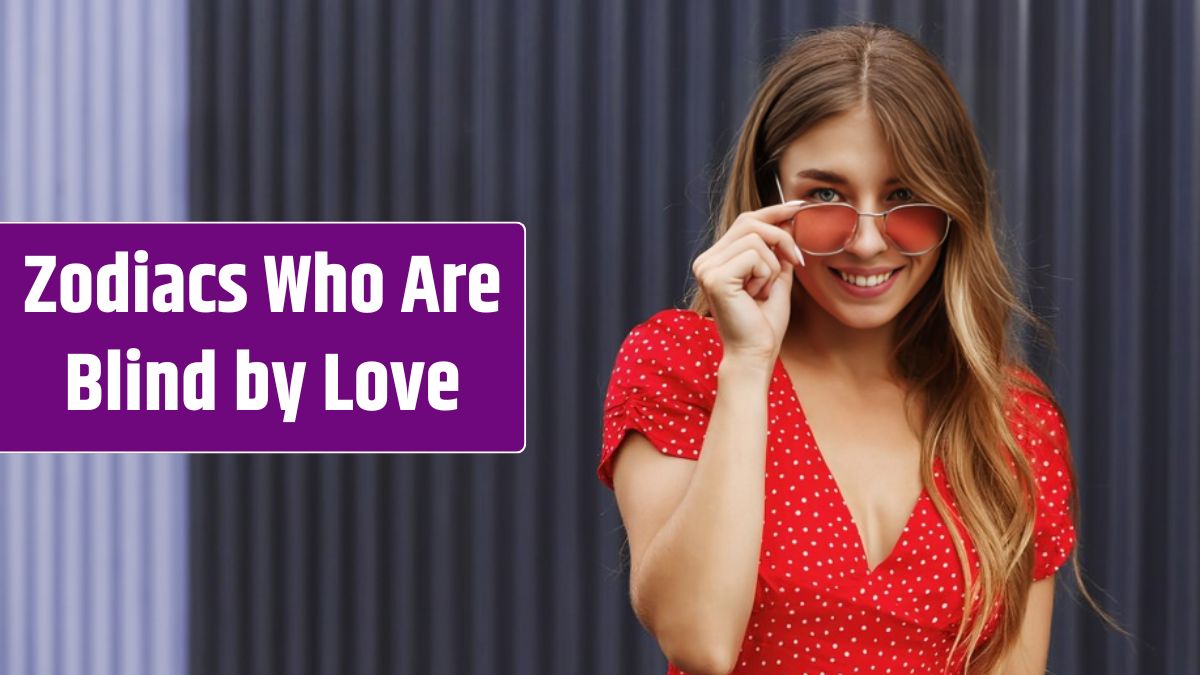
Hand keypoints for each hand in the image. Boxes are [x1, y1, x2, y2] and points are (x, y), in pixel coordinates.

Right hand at [691, 201, 806, 364]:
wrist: (755, 354)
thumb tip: (789, 220)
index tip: (799, 208)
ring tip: (764, 291)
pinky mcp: (715, 277)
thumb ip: (778, 251)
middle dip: (782, 238)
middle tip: (798, 260)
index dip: (773, 211)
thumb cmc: (763, 323)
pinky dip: (766, 275)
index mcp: (715, 260)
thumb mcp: (775, 278)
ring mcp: (707, 268)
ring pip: (756, 239)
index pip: (745, 221)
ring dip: (773, 266)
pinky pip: (754, 256)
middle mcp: (705, 261)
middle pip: (750, 222)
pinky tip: (757, 295)